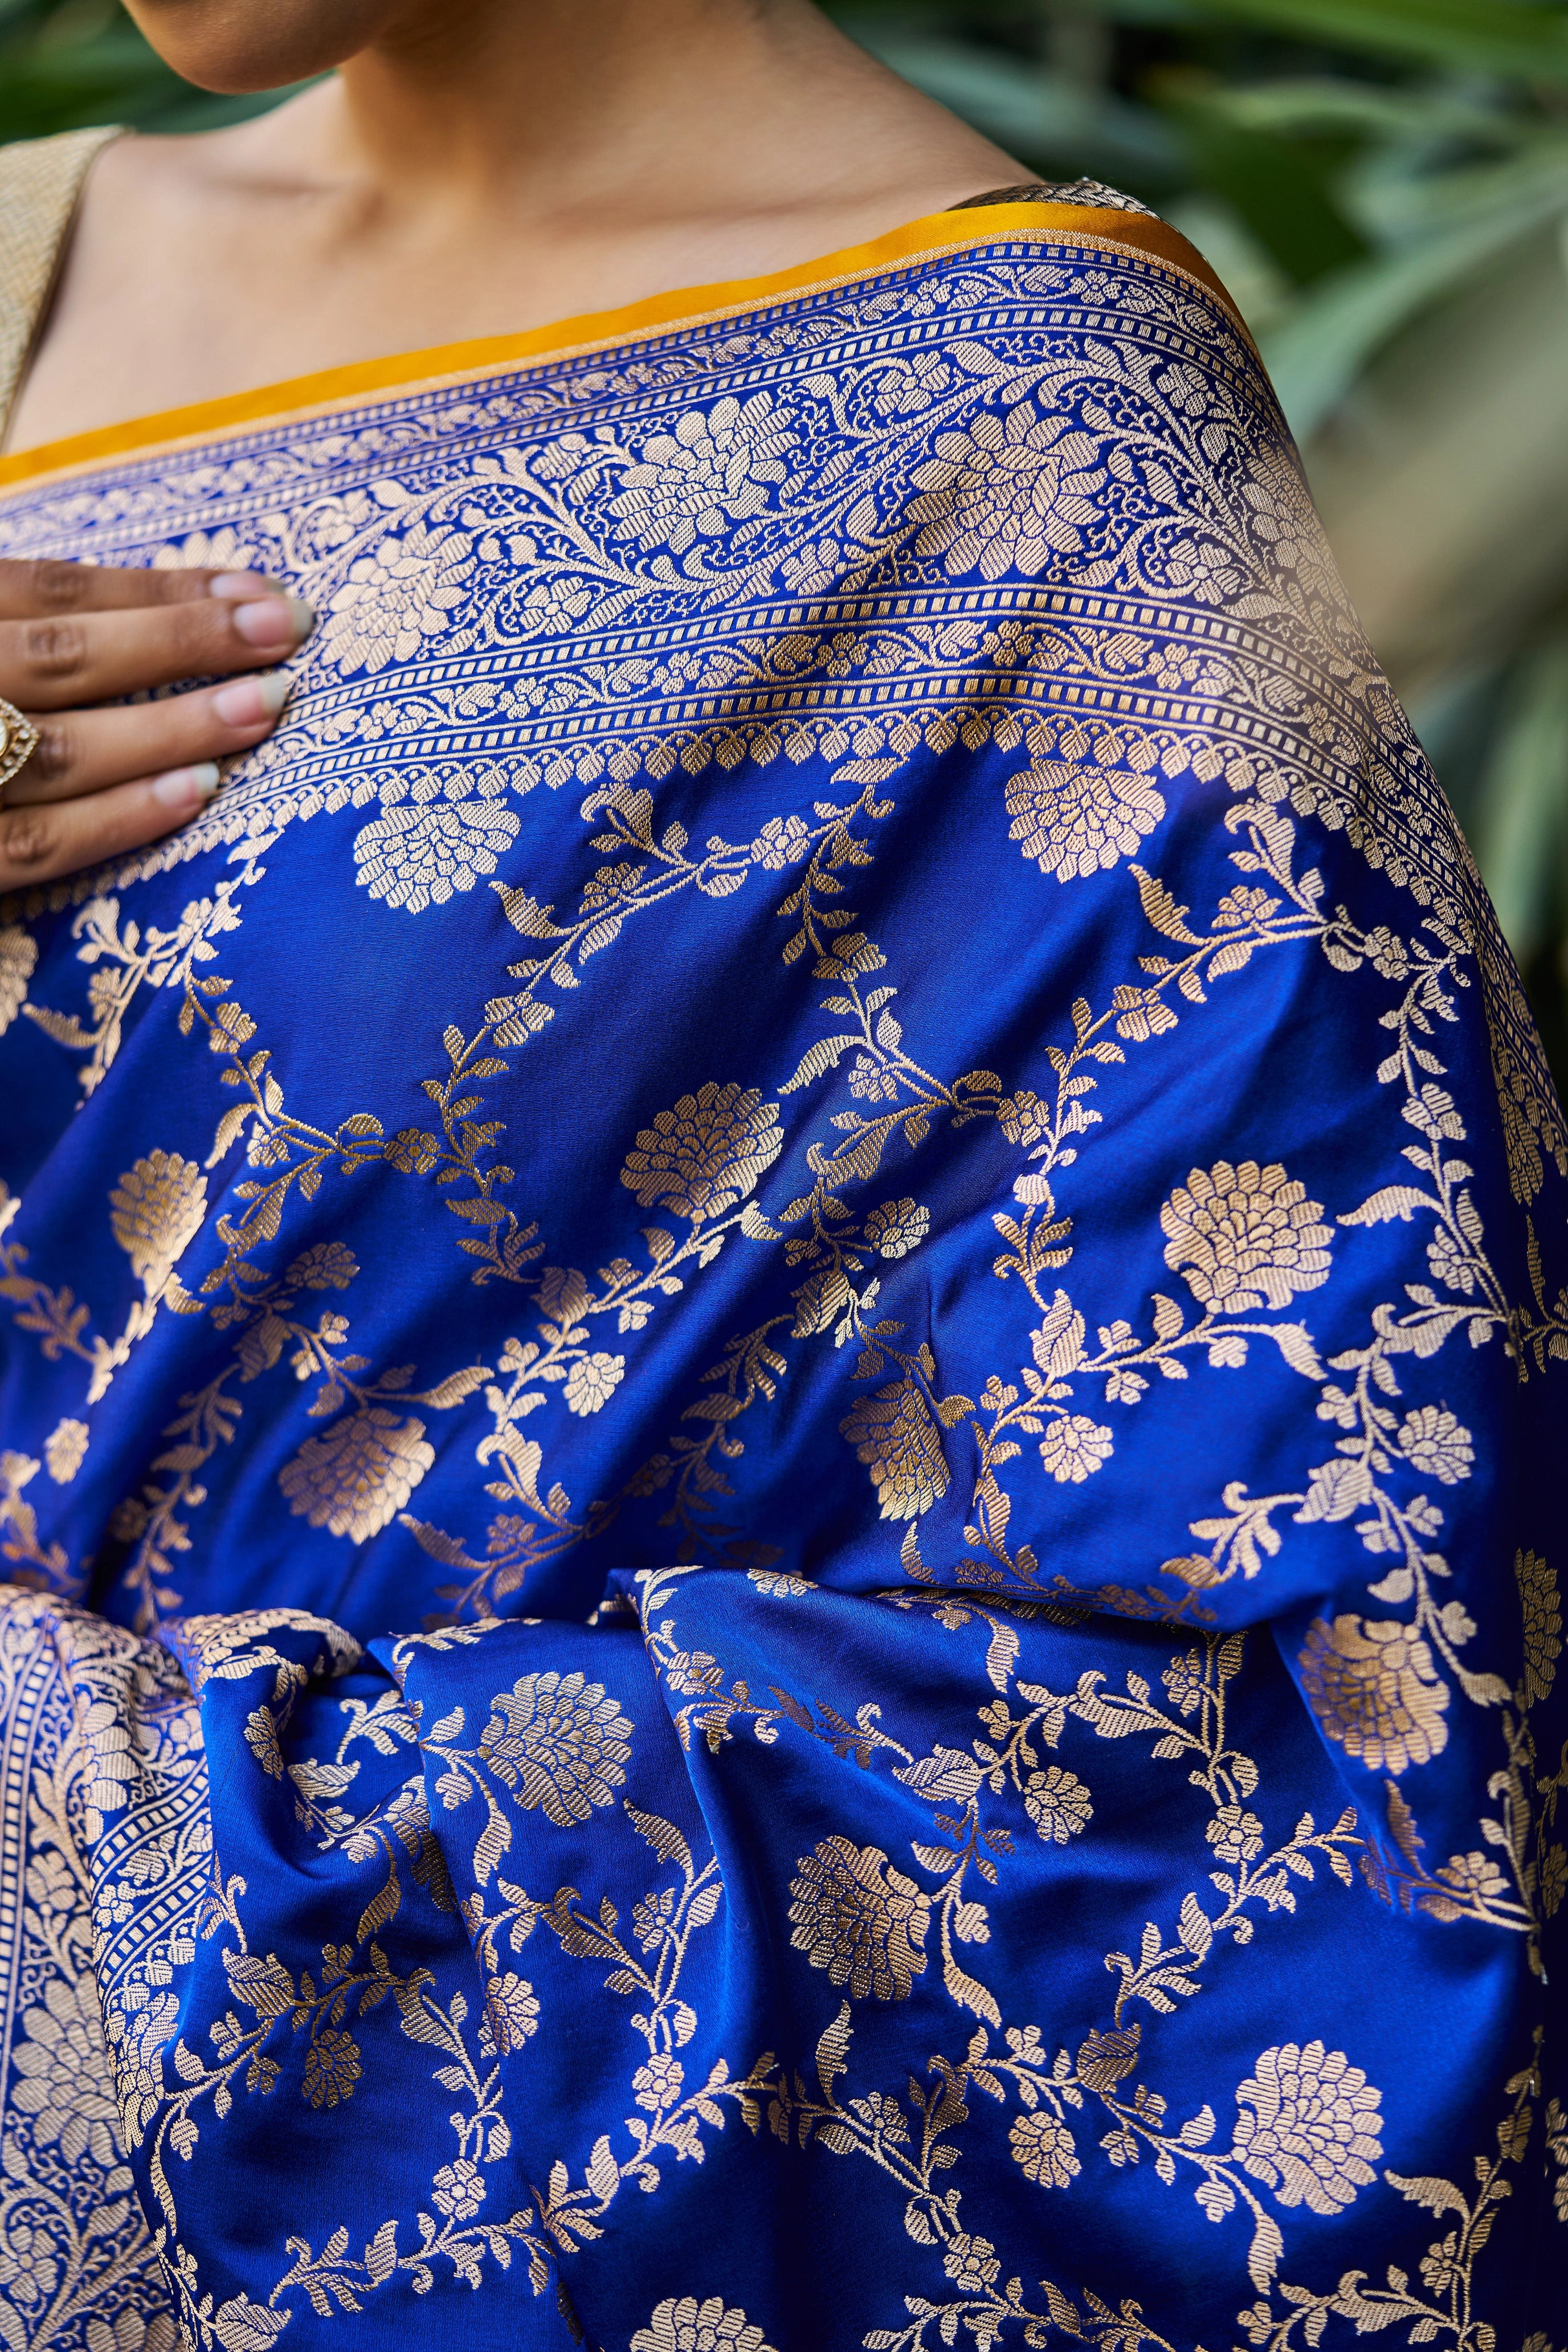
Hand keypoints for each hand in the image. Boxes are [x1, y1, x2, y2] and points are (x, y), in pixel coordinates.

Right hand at [0, 558, 313, 891]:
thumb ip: (32, 641)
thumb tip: (151, 623)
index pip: (54, 591)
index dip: (160, 590)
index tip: (259, 592)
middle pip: (66, 655)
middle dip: (185, 640)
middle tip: (290, 627)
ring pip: (62, 748)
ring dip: (173, 727)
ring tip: (266, 704)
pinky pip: (40, 842)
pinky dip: (119, 816)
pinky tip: (200, 792)